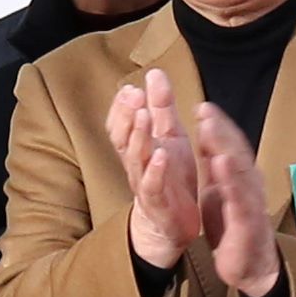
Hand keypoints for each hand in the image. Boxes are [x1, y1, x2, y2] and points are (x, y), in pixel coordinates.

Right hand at [107, 65, 208, 272]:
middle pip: (123, 137)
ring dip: (138, 136)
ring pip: (135, 159)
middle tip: (133, 95)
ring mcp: (145, 183)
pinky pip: (152, 185)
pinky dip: (156, 170)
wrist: (175, 223)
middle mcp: (136, 164)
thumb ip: (161, 107)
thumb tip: (154, 73)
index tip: (130, 87)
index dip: (122, 107)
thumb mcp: (170, 136)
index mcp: (138, 147)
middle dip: (127, 115)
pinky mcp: (159, 203)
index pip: (120, 124)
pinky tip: (162, 154)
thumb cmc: (171, 176)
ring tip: (144, 116)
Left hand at [191, 103, 275, 292]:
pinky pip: (239, 198)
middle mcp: (249, 184)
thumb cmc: (234, 225)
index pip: (230, 145)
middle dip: (220, 129)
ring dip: (225, 147)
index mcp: (239, 176)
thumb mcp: (219, 189)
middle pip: (236, 151)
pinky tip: (220, 166)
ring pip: (239, 169)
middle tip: (205, 110)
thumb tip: (208, 134)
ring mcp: (250, 202)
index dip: (217, 125)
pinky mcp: (246, 222)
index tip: (202, 107)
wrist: (250, 265)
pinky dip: (230, 180)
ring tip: (209, 129)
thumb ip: (215, 163)